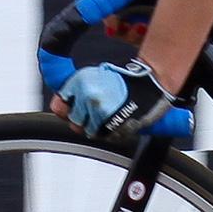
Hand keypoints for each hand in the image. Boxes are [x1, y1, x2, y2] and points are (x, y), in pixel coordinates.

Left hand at [53, 60, 178, 142]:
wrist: (153, 85)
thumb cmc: (127, 80)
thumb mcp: (96, 76)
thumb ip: (74, 91)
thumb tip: (59, 108)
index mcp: (81, 80)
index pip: (60, 104)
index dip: (70, 106)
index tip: (78, 104)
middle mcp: (87, 95)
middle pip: (73, 119)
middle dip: (83, 117)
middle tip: (100, 108)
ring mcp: (98, 111)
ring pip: (86, 130)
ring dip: (96, 125)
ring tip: (111, 113)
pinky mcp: (110, 125)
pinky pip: (101, 136)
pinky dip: (108, 132)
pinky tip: (117, 119)